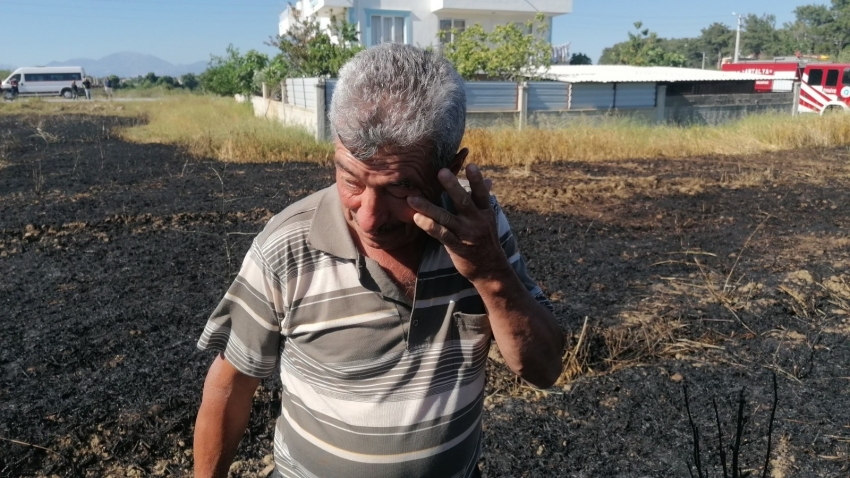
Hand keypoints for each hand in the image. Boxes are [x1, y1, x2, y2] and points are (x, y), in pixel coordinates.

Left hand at [407, 164, 506, 282]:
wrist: (490, 269)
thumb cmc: (486, 239)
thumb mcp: (489, 219)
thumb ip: (484, 199)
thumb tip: (489, 180)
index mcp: (485, 212)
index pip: (482, 193)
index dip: (477, 180)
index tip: (471, 165)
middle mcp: (477, 221)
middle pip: (464, 201)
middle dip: (453, 186)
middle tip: (441, 172)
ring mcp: (467, 234)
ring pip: (446, 218)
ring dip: (428, 208)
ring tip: (412, 198)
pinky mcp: (457, 247)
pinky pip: (441, 235)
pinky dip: (429, 226)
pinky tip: (417, 218)